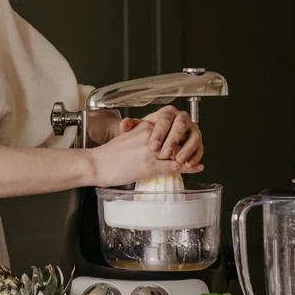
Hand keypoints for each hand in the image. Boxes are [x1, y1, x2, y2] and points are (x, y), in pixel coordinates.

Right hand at [89, 121, 203, 187]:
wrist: (96, 163)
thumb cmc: (108, 154)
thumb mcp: (125, 136)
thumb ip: (140, 134)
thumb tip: (152, 140)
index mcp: (144, 127)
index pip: (169, 129)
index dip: (180, 135)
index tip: (187, 138)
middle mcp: (150, 136)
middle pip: (177, 138)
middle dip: (187, 145)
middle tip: (194, 150)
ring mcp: (151, 151)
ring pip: (178, 152)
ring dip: (190, 156)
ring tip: (197, 159)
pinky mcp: (150, 165)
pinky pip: (175, 166)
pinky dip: (188, 167)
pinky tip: (195, 167)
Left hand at [118, 106, 203, 168]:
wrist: (157, 140)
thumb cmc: (148, 134)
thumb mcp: (138, 129)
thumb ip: (130, 125)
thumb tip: (124, 125)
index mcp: (167, 113)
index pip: (164, 119)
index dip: (159, 133)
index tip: (153, 145)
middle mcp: (181, 118)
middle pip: (180, 126)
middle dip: (172, 140)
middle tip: (165, 153)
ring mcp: (191, 129)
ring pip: (193, 136)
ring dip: (187, 148)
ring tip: (179, 159)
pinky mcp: (197, 141)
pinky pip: (199, 147)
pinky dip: (195, 156)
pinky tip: (189, 164)